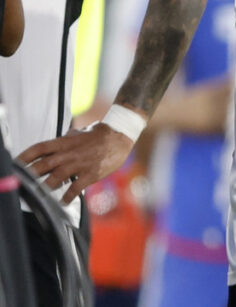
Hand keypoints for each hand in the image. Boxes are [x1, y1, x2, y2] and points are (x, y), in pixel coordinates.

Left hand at [17, 124, 133, 203]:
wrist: (120, 135)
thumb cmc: (99, 133)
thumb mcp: (78, 133)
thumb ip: (64, 141)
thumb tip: (51, 148)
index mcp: (64, 142)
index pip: (39, 148)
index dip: (24, 157)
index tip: (15, 164)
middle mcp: (69, 153)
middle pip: (43, 166)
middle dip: (29, 176)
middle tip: (21, 184)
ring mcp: (80, 164)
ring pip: (56, 178)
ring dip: (46, 188)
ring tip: (40, 195)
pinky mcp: (91, 173)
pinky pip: (75, 188)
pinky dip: (67, 197)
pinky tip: (63, 202)